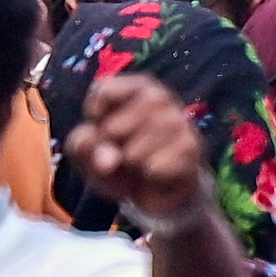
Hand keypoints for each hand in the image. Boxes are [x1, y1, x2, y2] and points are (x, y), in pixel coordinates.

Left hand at [65, 70, 212, 234]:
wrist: (158, 189)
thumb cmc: (120, 160)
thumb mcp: (90, 152)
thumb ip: (83, 147)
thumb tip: (107, 160)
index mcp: (134, 87)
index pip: (103, 91)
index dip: (94, 116)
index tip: (99, 125)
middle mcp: (160, 96)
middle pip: (114, 127)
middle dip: (109, 148)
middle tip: (119, 151)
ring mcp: (179, 121)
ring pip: (136, 150)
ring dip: (130, 163)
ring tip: (138, 162)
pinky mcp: (192, 147)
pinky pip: (155, 167)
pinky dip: (149, 175)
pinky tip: (155, 171)